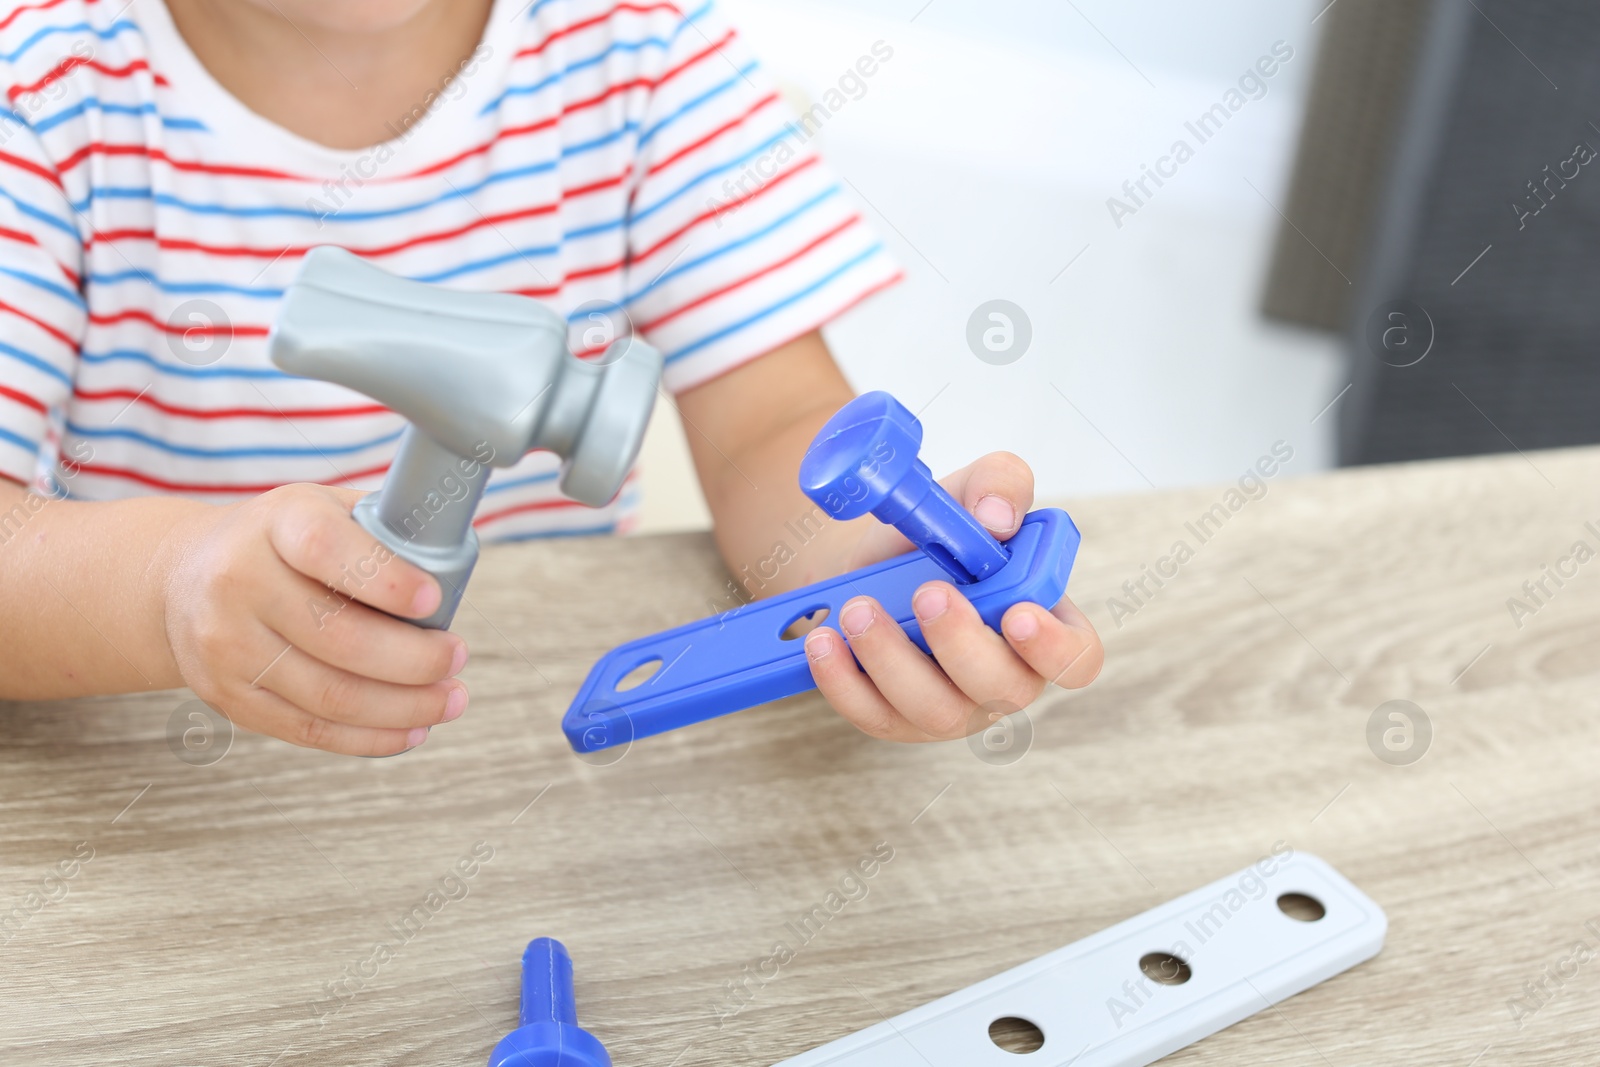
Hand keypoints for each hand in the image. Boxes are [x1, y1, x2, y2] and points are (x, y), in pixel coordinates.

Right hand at [159, 484, 468, 755]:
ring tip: (450, 700)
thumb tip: (457, 562)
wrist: (183, 577)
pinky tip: (411, 729)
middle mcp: (238, 583)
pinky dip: (370, 737)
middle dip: (415, 658)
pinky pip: (309, 729)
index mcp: (274, 524)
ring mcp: (227, 646)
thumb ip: (382, 528)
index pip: (327, 550)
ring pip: (330, 694)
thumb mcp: (320, 508)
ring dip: (405, 706)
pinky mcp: (227, 696)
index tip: (436, 600)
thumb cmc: (280, 542)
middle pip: (339, 637)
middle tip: (457, 658)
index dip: (387, 580)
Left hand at [802, 452, 1101, 741]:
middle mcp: (1005, 676)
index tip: (1018, 613)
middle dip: (962, 644)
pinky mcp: (897, 719)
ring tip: (858, 608)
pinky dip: (844, 682)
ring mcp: (952, 707)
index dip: (1055, 648)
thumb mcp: (968, 490)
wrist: (869, 562)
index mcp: (1042, 624)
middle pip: (1002, 690)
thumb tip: (996, 519)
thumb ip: (998, 484)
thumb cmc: (938, 536)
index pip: (1077, 658)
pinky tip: (824, 641)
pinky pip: (875, 716)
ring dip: (892, 660)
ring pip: (934, 710)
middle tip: (926, 594)